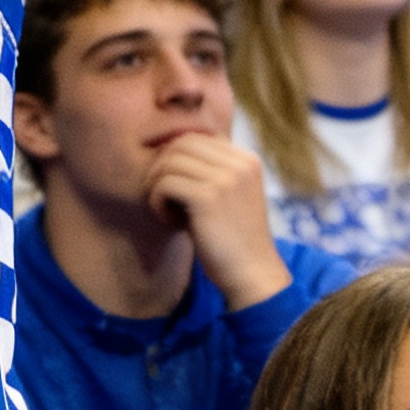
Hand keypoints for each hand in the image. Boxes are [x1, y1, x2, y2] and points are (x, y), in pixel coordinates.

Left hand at [144, 131, 290, 311]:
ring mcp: (226, 178)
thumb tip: (168, 147)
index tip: (175, 183)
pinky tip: (169, 220)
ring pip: (169, 160)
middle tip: (163, 195)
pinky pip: (165, 183)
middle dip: (163, 166)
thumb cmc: (234, 238)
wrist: (252, 275)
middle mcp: (240, 163)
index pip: (199, 135)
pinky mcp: (209, 197)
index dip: (178, 155)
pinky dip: (157, 200)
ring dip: (158, 184)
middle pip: (181, 142)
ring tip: (167, 209)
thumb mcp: (229, 194)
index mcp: (247, 159)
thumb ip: (210, 169)